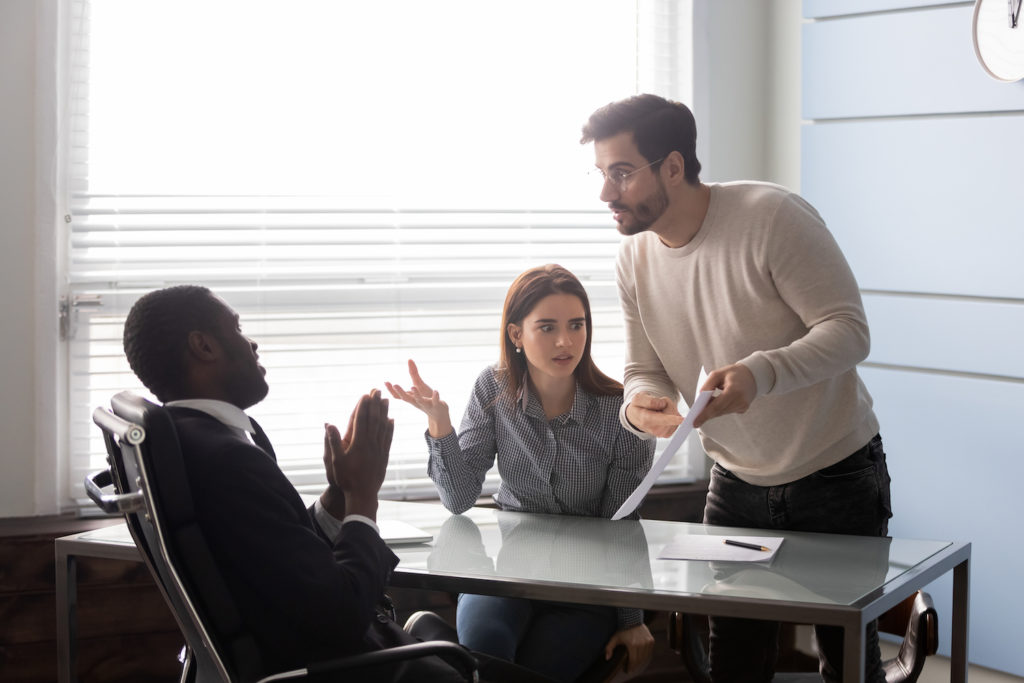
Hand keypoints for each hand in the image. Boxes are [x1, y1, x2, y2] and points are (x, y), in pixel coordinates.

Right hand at [322, 389, 393, 518]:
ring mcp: (379, 449)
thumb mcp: (335, 461)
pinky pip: (388, 438)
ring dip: (385, 412)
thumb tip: (328, 424)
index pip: (361, 420)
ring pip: (383, 427)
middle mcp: (371, 444)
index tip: (365, 394)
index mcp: (358, 443)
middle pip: (374, 419)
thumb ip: (333, 441)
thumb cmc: (346, 479)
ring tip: (386, 400)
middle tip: (378, 390)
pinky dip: (390, 427)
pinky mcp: (384, 456)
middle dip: (375, 404)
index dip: (364, 406)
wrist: (362, 495)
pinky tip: (391, 420)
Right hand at [385, 359, 453, 437]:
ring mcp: (426, 404)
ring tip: (413, 387)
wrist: (438, 413)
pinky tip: (436, 391)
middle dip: (400, 392)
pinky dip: (435, 397)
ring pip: (420, 400)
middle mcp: (416, 402)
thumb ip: (413, 373)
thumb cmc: (426, 397)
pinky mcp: (436, 405)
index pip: (398, 396)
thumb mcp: (419, 385)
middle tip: (394, 385)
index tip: (386, 382)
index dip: (391, 390)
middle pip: (406, 398)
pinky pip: (435, 401)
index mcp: (410, 397)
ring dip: (416, 394)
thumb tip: (409, 359)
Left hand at [604, 623, 653, 674]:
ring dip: (640, 661)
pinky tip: (640, 656)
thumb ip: (609, 648)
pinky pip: (649, 652)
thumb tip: (607, 658)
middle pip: (639, 660)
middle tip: (630, 668)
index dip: (630, 667)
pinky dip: (645, 655)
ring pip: (645, 657)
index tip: (627, 670)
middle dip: (634, 666)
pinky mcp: (651, 640)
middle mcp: (641, 644)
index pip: (633, 661)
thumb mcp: (614, 638)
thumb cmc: (622, 630)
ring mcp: (647, 642)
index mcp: (632, 645)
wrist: (632, 619)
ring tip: (634, 663)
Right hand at [625, 392, 682, 437]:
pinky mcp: (668, 434)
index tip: (682, 419)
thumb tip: (661, 404)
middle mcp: (655, 429)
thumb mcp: (638, 398)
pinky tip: (663, 416)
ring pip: (676, 415)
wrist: (636, 418)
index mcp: (646, 419)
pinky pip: (677, 420)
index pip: (660, 419)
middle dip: (668, 404)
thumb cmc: (638, 407)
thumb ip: (649, 400)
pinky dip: (672, 416)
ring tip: (658, 410)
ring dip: (670, 409)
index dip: (672, 419)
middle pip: (671, 413)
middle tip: (657, 404)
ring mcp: (662, 433)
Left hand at [694, 362, 756, 427]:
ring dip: (712, 409)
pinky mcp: (743, 409)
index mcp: (734, 390)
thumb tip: (700, 398)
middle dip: (705, 412)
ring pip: (721, 412)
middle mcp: (740, 400)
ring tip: (708, 402)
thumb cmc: (733, 373)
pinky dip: (719, 408)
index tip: (695, 423)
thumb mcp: (717, 374)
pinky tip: (719, 401)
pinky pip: (726, 411)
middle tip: (695, 413)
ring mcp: (743, 406)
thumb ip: (707, 385)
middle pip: (718, 411)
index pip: (717, 406)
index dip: (704, 415)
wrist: (752, 376)